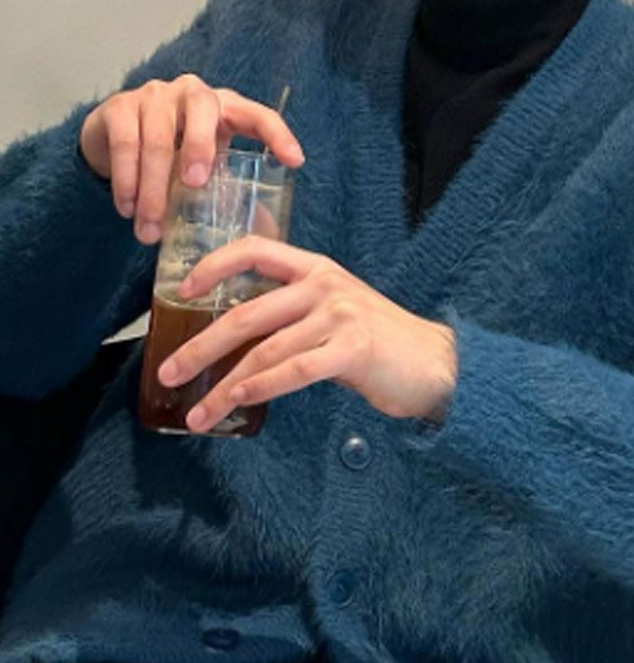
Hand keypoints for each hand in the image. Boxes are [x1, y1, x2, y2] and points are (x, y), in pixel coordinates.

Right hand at [79, 75, 303, 244]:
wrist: (112, 136)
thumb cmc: (172, 156)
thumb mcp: (203, 166)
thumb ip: (222, 186)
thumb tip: (255, 239)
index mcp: (224, 107)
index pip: (257, 114)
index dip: (278, 134)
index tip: (295, 161)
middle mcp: (192, 92)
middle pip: (202, 108)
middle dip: (200, 147)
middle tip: (194, 184)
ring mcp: (154, 95)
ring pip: (157, 138)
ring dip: (153, 189)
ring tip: (150, 231)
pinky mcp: (120, 106)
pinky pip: (125, 144)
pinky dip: (126, 181)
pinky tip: (127, 209)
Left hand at [155, 238, 457, 427]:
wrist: (435, 363)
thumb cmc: (378, 342)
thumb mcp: (334, 309)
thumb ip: (292, 311)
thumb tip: (234, 334)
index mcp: (315, 268)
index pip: (254, 250)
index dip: (213, 265)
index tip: (180, 290)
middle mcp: (323, 284)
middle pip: (246, 312)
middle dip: (201, 346)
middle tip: (169, 370)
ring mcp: (339, 314)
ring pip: (264, 350)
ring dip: (224, 386)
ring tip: (198, 413)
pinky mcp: (352, 349)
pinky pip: (293, 370)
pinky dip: (260, 388)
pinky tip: (236, 402)